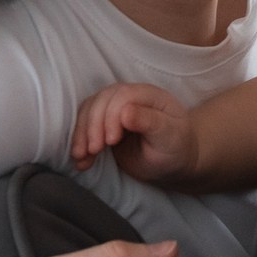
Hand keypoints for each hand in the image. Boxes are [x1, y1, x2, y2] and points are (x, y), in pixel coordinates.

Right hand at [73, 81, 194, 183]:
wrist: (174, 160)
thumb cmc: (176, 146)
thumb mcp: (170, 136)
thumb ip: (150, 122)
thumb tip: (125, 112)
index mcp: (148, 94)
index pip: (122, 96)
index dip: (111, 115)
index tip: (110, 141)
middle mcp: (128, 97)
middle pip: (101, 101)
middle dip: (92, 126)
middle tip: (93, 151)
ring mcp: (113, 110)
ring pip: (88, 111)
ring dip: (81, 134)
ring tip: (81, 157)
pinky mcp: (103, 125)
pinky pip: (85, 127)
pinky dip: (79, 143)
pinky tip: (81, 161)